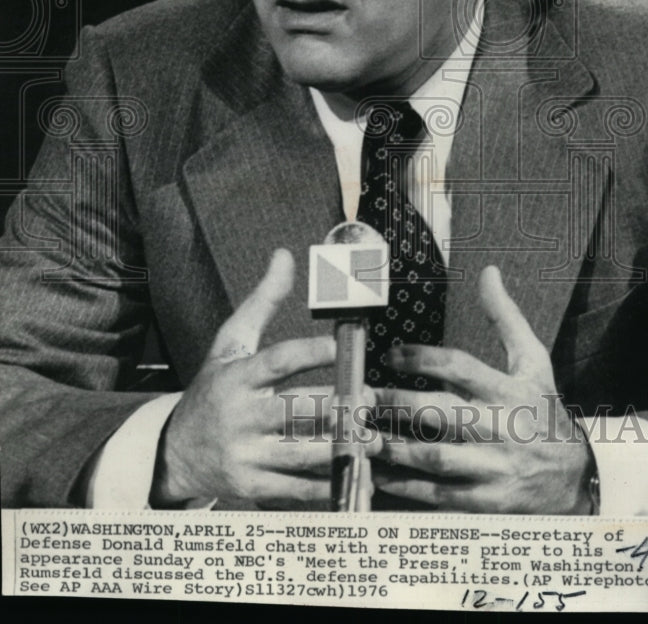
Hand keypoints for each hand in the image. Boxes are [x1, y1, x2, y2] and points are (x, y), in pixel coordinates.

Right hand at [151, 249, 378, 507]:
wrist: (174, 450)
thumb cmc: (212, 390)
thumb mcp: (229, 342)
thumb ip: (262, 301)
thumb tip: (285, 256)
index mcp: (237, 378)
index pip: (278, 363)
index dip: (313, 354)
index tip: (345, 348)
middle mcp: (240, 417)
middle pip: (296, 411)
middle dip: (339, 406)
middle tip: (371, 398)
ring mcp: (245, 455)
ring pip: (302, 452)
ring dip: (342, 446)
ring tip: (374, 437)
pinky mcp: (251, 487)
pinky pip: (296, 489)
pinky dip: (327, 485)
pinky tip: (354, 476)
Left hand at [373, 266, 593, 512]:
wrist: (578, 476)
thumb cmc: (545, 411)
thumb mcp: (533, 361)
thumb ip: (506, 317)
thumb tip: (489, 273)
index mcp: (509, 390)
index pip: (460, 368)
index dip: (422, 358)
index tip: (390, 354)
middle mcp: (501, 427)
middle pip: (443, 413)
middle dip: (399, 404)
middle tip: (365, 397)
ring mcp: (495, 467)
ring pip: (438, 457)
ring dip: (396, 447)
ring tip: (364, 435)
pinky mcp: (489, 501)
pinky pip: (442, 495)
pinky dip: (409, 488)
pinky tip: (382, 476)